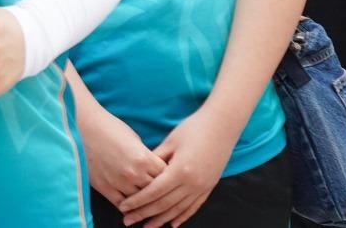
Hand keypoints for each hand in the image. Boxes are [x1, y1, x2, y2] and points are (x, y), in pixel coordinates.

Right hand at [77, 97, 163, 210]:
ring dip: (145, 203)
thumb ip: (146, 156)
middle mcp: (133, 173)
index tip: (170, 179)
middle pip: (156, 191)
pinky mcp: (104, 187)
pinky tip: (131, 207)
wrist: (82, 125)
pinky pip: (121, 205)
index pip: (166, 176)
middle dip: (160, 192)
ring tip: (150, 205)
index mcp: (144, 158)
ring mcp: (118, 182)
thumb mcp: (134, 138)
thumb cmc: (109, 127)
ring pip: (140, 202)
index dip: (169, 177)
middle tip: (164, 196)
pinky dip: (128, 207)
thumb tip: (154, 168)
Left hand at [116, 108, 235, 227]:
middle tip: (128, 221)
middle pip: (164, 204)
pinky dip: (183, 216)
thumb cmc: (192, 129)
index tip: (123, 207)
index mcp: (180, 171)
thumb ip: (156, 159)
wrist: (222, 126)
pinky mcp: (209, 187)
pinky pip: (194, 206)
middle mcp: (192, 183)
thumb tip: (141, 173)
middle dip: (145, 214)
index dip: (138, 201)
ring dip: (162, 219)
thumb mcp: (170, 142)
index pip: (154, 192)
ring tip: (147, 227)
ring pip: (179, 209)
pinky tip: (173, 224)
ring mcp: (202, 187)